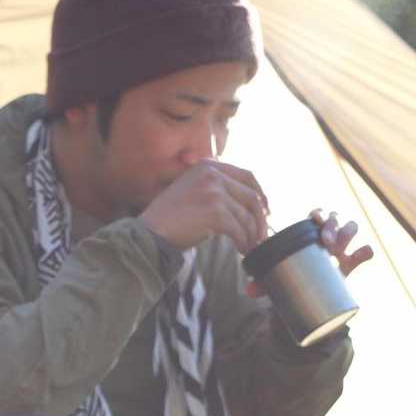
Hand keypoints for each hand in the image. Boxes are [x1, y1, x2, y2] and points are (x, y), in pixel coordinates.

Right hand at [140, 161, 269, 253]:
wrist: (149, 232)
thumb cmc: (168, 218)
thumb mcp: (191, 189)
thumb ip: (214, 188)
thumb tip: (243, 203)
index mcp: (208, 166)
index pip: (247, 175)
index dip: (261, 193)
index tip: (266, 210)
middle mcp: (213, 174)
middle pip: (251, 196)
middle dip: (260, 219)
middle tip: (261, 235)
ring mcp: (214, 191)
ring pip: (246, 215)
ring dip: (251, 234)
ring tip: (249, 246)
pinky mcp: (215, 211)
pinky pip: (239, 229)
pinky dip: (243, 242)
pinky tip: (241, 249)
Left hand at [244, 207, 373, 296]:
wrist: (308, 302)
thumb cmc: (291, 282)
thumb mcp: (277, 281)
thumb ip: (263, 285)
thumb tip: (248, 291)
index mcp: (308, 234)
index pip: (316, 215)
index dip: (318, 215)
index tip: (315, 224)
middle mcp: (327, 237)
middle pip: (335, 218)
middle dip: (333, 225)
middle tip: (327, 242)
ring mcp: (342, 249)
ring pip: (351, 227)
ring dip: (348, 232)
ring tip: (340, 249)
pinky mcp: (352, 263)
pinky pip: (364, 251)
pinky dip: (365, 251)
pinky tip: (363, 254)